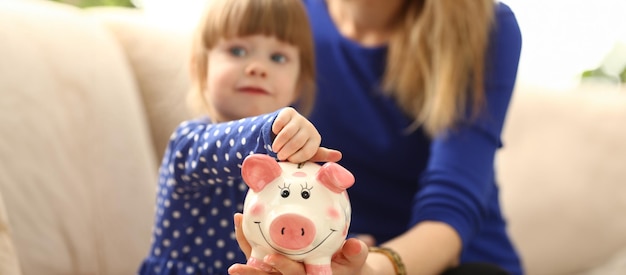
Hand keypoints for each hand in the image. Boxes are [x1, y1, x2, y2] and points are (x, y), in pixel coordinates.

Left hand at [228, 213, 368, 274]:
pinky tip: (241, 217)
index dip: (281, 267)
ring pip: (258, 261)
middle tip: (236, 267)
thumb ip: (355, 253)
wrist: (344, 264)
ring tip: (238, 223)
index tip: (270, 257)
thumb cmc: (349, 263)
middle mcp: (293, 274)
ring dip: (246, 246)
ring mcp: (282, 266)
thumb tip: (356, 245)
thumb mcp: (356, 260)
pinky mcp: (274, 258)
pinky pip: (258, 248)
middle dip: (252, 273)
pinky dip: (249, 235)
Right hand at [271, 107, 340, 162]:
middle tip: (279, 155)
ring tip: (275, 148)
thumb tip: (339, 156)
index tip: (289, 161)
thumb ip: (321, 156)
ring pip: (288, 133)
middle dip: (286, 151)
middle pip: (297, 142)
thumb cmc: (297, 145)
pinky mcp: (289, 112)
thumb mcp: (307, 152)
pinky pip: (281, 122)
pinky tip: (275, 133)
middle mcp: (309, 128)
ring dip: (279, 142)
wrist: (285, 129)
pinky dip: (276, 129)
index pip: (307, 152)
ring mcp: (299, 119)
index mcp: (315, 139)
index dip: (296, 158)